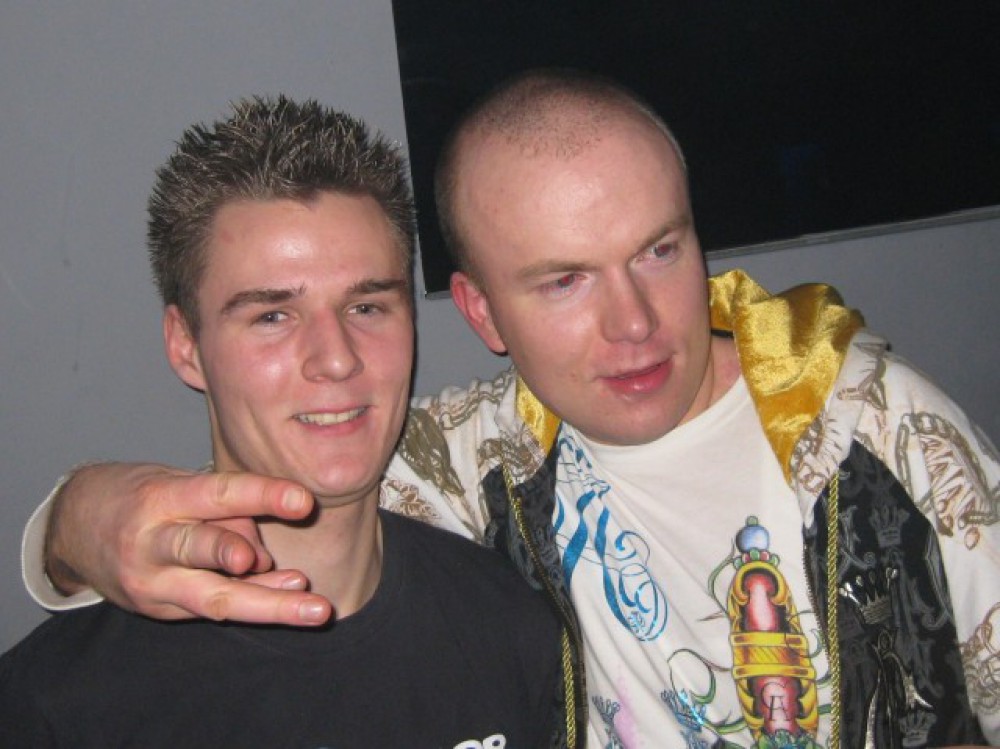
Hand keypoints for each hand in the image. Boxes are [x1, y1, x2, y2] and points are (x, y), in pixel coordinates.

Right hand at [46, 463, 331, 624]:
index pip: (218, 494)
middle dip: (249, 563)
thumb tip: (264, 555)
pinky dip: (254, 601)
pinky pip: (213, 608)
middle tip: (298, 575)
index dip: (262, 496)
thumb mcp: (175, 483)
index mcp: (160, 498)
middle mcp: (151, 544)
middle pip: (204, 553)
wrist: (74, 528)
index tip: (303, 501)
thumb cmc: (140, 495)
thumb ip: (222, 509)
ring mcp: (152, 584)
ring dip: (268, 604)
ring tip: (313, 608)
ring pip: (214, 599)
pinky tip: (288, 597)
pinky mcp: (158, 610)